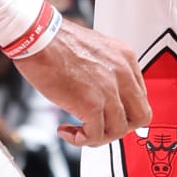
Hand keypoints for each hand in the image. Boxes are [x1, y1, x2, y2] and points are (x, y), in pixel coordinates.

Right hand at [15, 16, 147, 145]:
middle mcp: (122, 73)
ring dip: (97, 136)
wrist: (36, 36)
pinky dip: (80, 139)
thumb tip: (103, 93)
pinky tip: (66, 130)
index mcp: (125, 58)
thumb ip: (106, 69)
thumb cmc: (55, 41)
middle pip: (140, 116)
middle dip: (119, 127)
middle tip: (99, 128)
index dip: (124, 111)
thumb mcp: (94, 48)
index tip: (109, 116)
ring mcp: (109, 89)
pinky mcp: (91, 103)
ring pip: (118, 130)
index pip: (140, 96)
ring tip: (78, 131)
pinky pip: (95, 135)